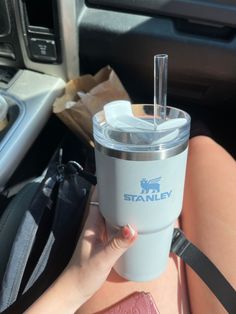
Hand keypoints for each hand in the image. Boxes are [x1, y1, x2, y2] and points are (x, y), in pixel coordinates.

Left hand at [25, 189, 136, 313]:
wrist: (76, 289)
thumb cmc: (83, 273)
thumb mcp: (103, 258)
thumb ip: (117, 244)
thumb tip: (132, 228)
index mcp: (92, 224)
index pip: (98, 198)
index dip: (108, 186)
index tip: (121, 178)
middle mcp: (96, 225)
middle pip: (108, 204)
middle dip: (120, 196)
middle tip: (136, 189)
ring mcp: (100, 234)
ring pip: (112, 215)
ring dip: (122, 209)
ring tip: (139, 203)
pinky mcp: (105, 242)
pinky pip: (115, 227)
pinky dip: (124, 223)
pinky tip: (134, 226)